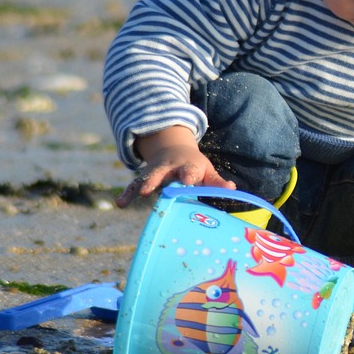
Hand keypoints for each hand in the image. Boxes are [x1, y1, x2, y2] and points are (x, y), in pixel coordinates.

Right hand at [115, 125, 233, 207]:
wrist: (173, 150)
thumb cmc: (194, 167)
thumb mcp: (206, 171)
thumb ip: (216, 182)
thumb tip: (232, 188)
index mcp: (188, 166)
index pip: (189, 170)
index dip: (188, 175)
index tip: (188, 180)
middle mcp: (170, 168)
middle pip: (164, 173)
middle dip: (160, 179)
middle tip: (154, 188)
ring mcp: (156, 172)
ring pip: (148, 177)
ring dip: (144, 184)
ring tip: (139, 193)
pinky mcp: (145, 178)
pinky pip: (134, 185)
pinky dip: (127, 193)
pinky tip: (121, 203)